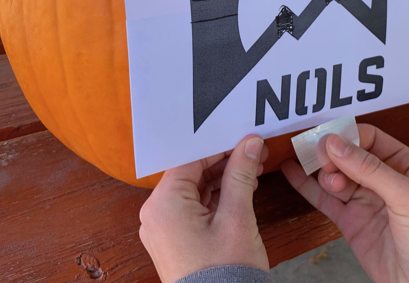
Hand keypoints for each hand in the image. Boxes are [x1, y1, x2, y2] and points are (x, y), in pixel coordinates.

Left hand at [139, 135, 269, 282]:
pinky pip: (193, 207)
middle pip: (191, 173)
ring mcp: (164, 228)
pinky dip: (215, 197)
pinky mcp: (174, 239)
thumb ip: (241, 174)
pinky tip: (240, 190)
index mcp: (163, 204)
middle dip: (223, 162)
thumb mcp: (236, 217)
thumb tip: (251, 142)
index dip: (218, 146)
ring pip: (194, 189)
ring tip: (252, 171)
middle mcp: (156, 213)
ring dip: (222, 179)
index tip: (242, 138)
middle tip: (252, 153)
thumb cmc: (226, 272)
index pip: (190, 160)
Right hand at [282, 124, 408, 282]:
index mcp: (403, 165)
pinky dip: (306, 185)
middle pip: (347, 154)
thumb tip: (335, 144)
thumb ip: (370, 169)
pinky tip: (292, 170)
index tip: (330, 143)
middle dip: (332, 155)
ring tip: (325, 178)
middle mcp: (381, 179)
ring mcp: (363, 200)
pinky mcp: (349, 221)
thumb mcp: (407, 197)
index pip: (369, 138)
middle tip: (321, 160)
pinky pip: (324, 198)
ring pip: (333, 174)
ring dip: (322, 171)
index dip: (348, 137)